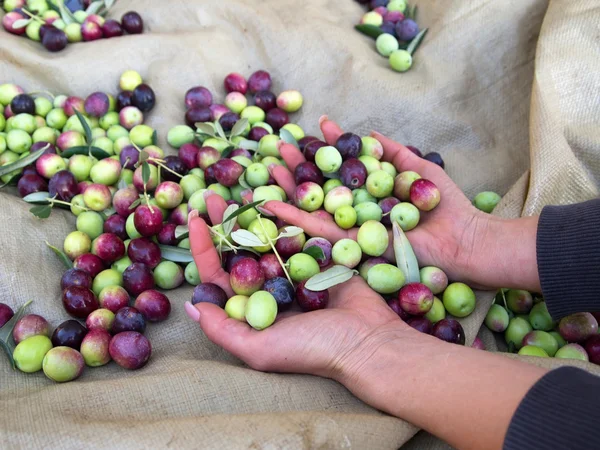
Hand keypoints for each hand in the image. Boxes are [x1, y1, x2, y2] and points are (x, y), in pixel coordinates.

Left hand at [186, 195, 545, 449]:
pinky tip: (271, 199)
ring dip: (254, 210)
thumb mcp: (259, 349)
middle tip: (211, 196)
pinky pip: (305, 228)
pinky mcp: (328, 253)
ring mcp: (302, 266)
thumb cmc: (313, 351)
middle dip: (226, 222)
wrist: (368, 344)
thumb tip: (191, 305)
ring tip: (237, 186)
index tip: (193, 220)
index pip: (222, 273)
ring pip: (273, 232)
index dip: (205, 247)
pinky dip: (289, 213)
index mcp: (256, 305)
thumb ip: (222, 330)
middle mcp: (276, 283)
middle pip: (243, 247)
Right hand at [263, 116, 490, 286]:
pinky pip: (316, 231)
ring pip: (312, 208)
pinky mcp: (350, 245)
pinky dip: (291, 219)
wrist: (463, 240)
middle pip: (322, 187)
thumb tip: (370, 132)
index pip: (345, 167)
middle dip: (300, 166)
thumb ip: (393, 153)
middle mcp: (359, 211)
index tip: (318, 124)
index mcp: (373, 193)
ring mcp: (352, 228)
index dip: (330, 146)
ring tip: (267, 167)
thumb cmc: (448, 206)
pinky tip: (270, 205)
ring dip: (288, 189)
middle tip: (279, 147)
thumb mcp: (419, 169)